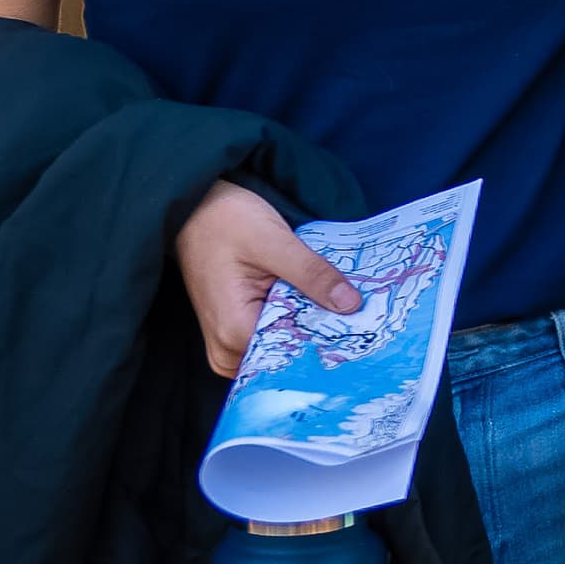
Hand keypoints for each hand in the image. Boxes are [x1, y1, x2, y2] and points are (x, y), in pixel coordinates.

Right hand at [174, 181, 356, 376]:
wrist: (193, 208)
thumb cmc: (225, 220)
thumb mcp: (275, 243)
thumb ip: (312, 275)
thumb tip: (352, 305)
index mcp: (234, 332)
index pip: (295, 354)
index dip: (333, 341)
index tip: (371, 332)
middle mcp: (227, 349)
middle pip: (290, 355)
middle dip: (327, 336)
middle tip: (370, 319)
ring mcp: (228, 344)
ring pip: (284, 347)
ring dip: (314, 328)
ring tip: (349, 310)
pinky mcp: (235, 331)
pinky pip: (274, 336)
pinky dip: (298, 322)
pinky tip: (324, 306)